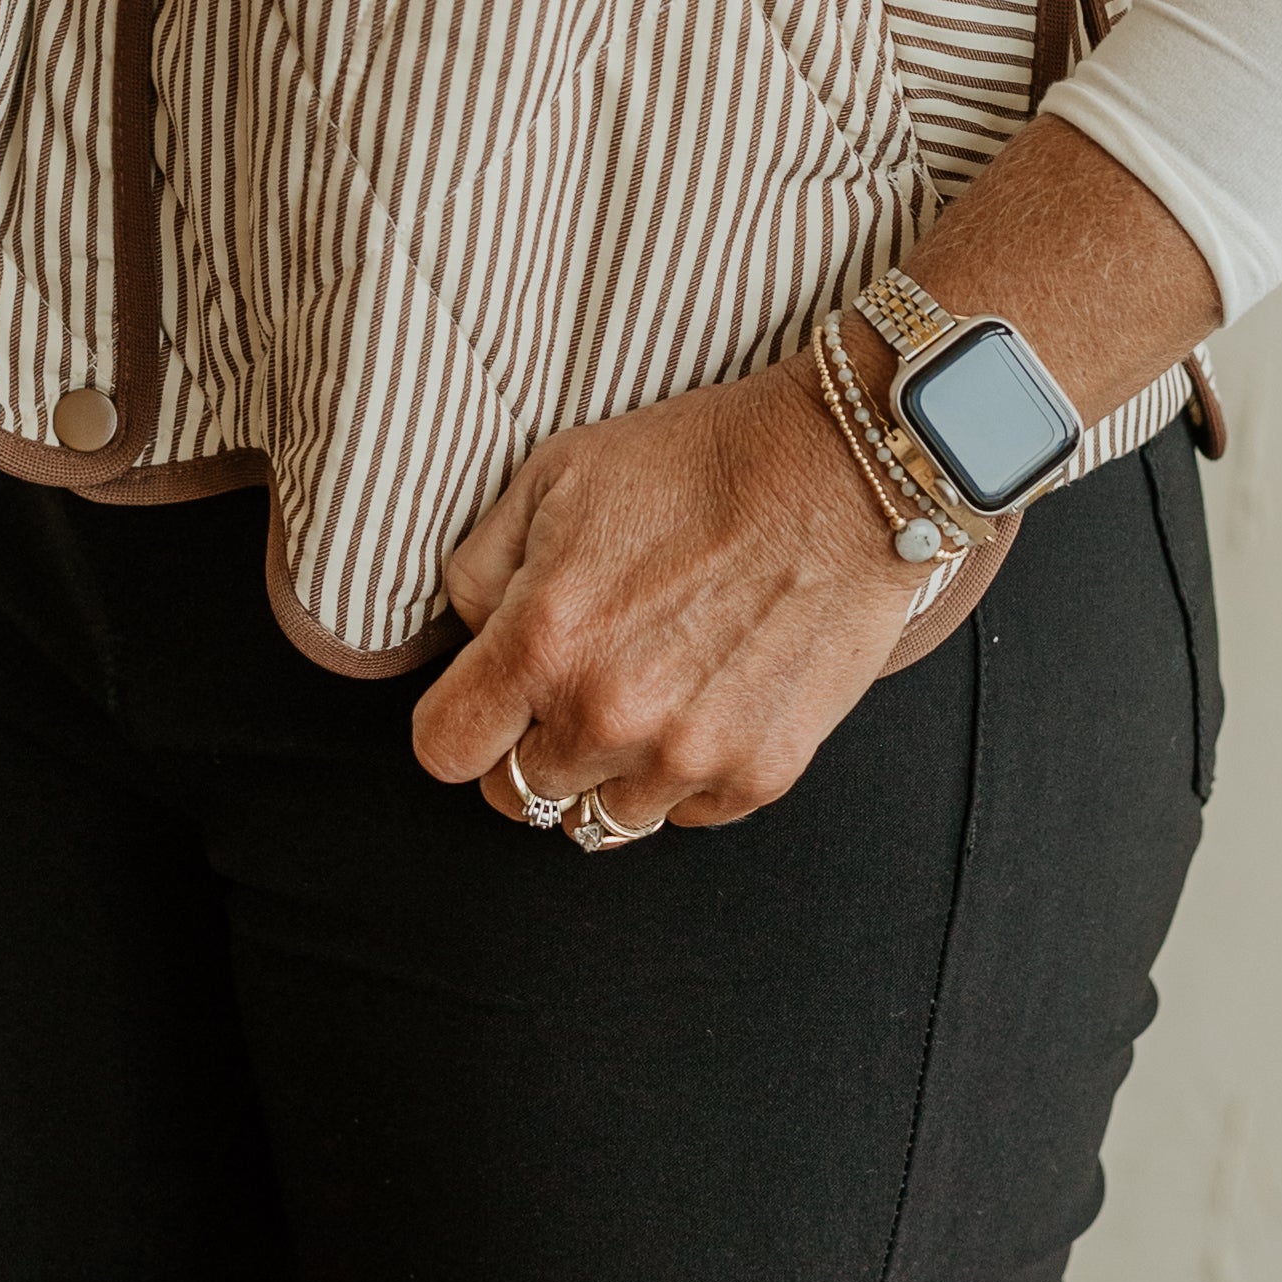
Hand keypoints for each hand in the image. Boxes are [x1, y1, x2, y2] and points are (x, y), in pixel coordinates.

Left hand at [411, 346, 972, 834]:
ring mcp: (686, 755)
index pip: (444, 751)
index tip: (484, 700)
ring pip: (600, 818)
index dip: (458, 722)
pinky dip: (683, 774)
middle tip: (575, 682)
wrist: (838, 473)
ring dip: (606, 771)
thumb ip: (483, 567)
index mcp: (543, 641)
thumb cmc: (696, 462)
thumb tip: (471, 636)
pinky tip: (704, 699)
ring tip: (644, 693)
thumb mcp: (555, 474)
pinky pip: (685, 813)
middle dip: (531, 744)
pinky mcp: (758, 775)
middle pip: (518, 794)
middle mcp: (607, 717)